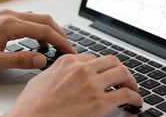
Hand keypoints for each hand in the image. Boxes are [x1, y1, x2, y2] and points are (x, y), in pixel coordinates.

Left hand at [0, 9, 75, 73]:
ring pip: (37, 18)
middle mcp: (10, 16)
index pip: (44, 31)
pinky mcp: (3, 18)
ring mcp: (6, 15)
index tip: (69, 51)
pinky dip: (38, 28)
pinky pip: (28, 19)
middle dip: (59, 34)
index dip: (60, 41)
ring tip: (55, 45)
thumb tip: (41, 59)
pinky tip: (37, 40)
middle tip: (67, 48)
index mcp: (10, 24)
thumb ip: (20, 59)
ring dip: (49, 30)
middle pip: (45, 20)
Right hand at [6, 54, 142, 116]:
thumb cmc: (30, 107)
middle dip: (119, 69)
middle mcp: (82, 69)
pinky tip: (135, 102)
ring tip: (132, 88)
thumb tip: (63, 74)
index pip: (92, 58)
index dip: (101, 67)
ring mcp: (91, 85)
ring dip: (130, 81)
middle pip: (111, 61)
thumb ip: (56, 72)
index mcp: (67, 62)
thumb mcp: (41, 80)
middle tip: (123, 78)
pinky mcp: (99, 103)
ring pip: (122, 73)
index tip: (104, 73)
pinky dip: (134, 97)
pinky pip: (125, 95)